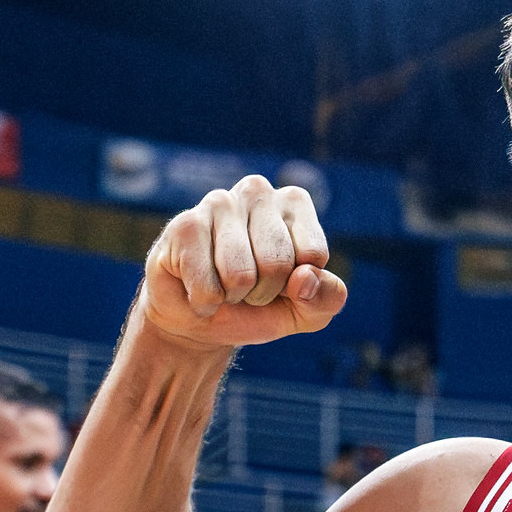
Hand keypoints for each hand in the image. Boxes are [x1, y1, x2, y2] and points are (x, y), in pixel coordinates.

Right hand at [141, 176, 347, 349]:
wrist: (198, 320)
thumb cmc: (258, 307)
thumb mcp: (308, 311)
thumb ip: (327, 297)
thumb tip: (304, 278)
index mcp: (295, 203)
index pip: (313, 255)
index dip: (298, 286)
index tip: (282, 283)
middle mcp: (257, 191)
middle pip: (278, 263)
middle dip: (263, 293)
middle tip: (247, 288)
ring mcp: (218, 202)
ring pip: (240, 275)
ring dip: (232, 296)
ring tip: (223, 285)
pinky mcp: (184, 225)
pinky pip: (207, 286)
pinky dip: (205, 301)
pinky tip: (195, 285)